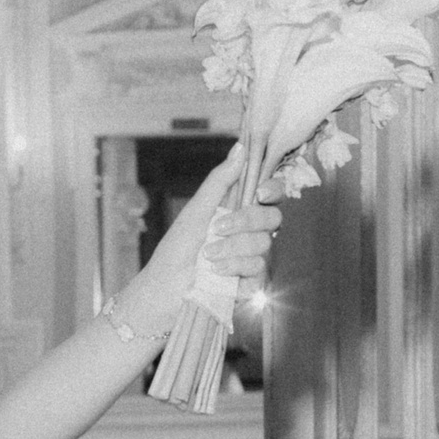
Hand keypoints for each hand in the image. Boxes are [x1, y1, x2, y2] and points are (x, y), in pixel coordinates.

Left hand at [121, 145, 281, 334]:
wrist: (164, 290)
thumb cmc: (176, 251)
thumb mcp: (196, 211)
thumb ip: (219, 181)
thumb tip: (240, 147)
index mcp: (239, 210)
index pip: (271, 193)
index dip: (273, 189)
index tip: (259, 191)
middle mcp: (250, 232)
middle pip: (274, 217)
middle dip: (245, 221)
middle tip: (217, 229)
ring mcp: (252, 257)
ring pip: (264, 243)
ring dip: (232, 248)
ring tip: (207, 256)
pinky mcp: (252, 282)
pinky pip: (258, 268)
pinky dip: (234, 268)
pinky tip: (215, 272)